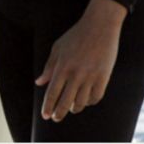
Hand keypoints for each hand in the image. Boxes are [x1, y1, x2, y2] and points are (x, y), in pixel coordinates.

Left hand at [36, 0, 126, 121]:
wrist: (99, 26)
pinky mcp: (104, 76)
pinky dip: (90, 102)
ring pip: (81, 102)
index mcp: (62, 67)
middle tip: (56, 118)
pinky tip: (85, 101)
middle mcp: (75, 74)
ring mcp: (90, 76)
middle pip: (66, 101)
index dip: (48, 106)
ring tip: (71, 109)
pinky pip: (96, 97)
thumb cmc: (75, 36)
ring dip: (75, 108)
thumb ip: (48, 67)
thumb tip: (39, 83)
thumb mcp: (58, 48)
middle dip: (59, 113)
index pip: (52, 92)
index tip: (45, 116)